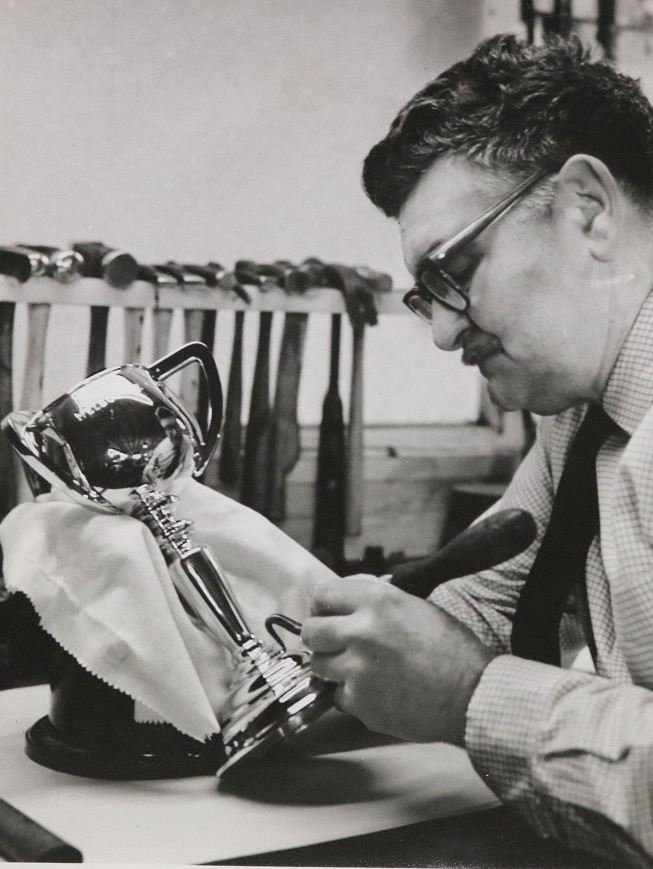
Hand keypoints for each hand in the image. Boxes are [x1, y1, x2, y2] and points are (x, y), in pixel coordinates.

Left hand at [301, 576, 494, 745]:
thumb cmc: (452, 649)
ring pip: (318, 665)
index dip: (323, 605)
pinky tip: (377, 691)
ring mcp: (356, 669)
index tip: (327, 614)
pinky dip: (352, 695)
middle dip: (320, 637)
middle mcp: (360, 631)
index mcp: (376, 601)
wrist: (472, 694)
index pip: (323, 594)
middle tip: (335, 643)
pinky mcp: (359, 702)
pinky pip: (338, 696)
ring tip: (359, 668)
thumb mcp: (415, 606)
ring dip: (332, 666)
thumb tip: (349, 599)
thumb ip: (377, 601)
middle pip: (311, 631)